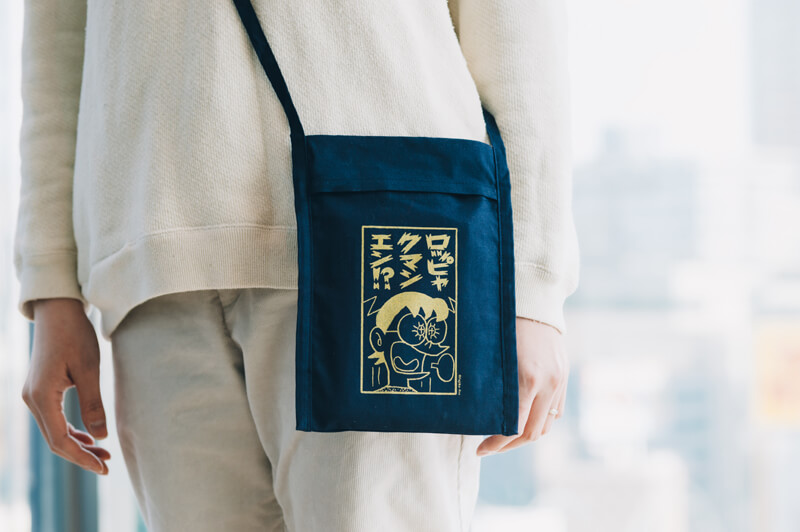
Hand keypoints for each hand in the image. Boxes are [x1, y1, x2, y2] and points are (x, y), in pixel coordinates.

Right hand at [21, 298, 110, 474]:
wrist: (58, 311)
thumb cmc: (75, 335)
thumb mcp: (89, 369)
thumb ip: (93, 404)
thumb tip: (101, 437)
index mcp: (41, 397)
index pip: (60, 440)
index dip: (82, 458)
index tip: (103, 467)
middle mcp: (32, 399)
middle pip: (55, 440)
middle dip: (81, 455)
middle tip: (107, 465)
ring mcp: (34, 395)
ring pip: (55, 431)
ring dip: (78, 444)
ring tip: (104, 453)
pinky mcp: (41, 390)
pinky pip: (55, 419)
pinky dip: (72, 431)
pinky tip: (90, 437)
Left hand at [476, 317, 568, 455]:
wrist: (535, 301)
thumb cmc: (506, 324)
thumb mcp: (495, 355)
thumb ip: (493, 386)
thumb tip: (478, 414)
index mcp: (528, 378)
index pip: (515, 426)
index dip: (497, 443)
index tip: (480, 449)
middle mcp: (548, 384)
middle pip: (532, 432)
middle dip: (509, 445)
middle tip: (488, 448)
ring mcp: (559, 382)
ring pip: (546, 426)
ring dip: (525, 436)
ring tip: (504, 437)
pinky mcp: (564, 377)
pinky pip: (555, 411)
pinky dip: (540, 421)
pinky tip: (522, 420)